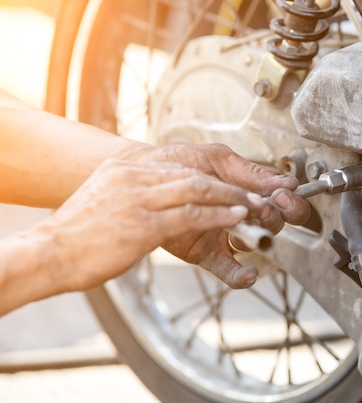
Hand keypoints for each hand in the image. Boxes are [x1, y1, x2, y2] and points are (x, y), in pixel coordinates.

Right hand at [32, 159, 261, 292]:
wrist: (49, 253)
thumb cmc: (77, 233)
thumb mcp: (103, 198)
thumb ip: (129, 192)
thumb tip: (152, 197)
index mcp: (122, 170)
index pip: (176, 169)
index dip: (209, 179)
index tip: (229, 186)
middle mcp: (132, 177)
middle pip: (192, 176)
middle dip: (226, 186)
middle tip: (251, 194)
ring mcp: (138, 199)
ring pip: (197, 190)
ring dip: (230, 198)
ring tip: (252, 206)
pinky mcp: (143, 224)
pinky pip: (191, 215)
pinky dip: (218, 215)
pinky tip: (235, 217)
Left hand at [125, 143, 310, 287]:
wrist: (144, 173)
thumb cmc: (179, 162)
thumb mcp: (218, 159)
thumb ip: (250, 172)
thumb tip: (285, 182)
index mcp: (247, 191)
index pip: (281, 201)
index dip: (288, 201)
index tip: (282, 195)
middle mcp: (240, 214)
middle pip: (273, 223)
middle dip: (274, 217)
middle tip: (263, 209)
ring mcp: (224, 234)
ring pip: (254, 243)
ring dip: (259, 239)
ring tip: (254, 232)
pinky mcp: (206, 252)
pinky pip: (228, 269)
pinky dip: (241, 276)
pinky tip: (250, 274)